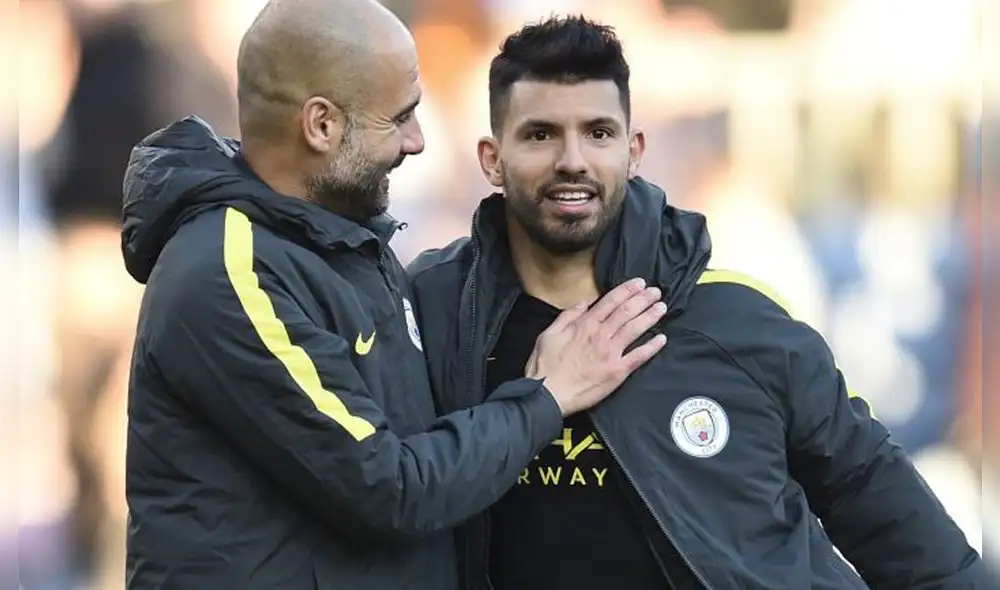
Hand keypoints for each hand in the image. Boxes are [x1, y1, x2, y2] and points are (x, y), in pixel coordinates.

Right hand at [525, 278, 667, 415]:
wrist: (547, 394)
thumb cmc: (545, 367)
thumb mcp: (548, 334)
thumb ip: (567, 316)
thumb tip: (582, 303)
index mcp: (584, 325)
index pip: (610, 301)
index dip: (627, 290)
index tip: (639, 283)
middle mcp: (600, 336)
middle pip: (627, 312)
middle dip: (643, 299)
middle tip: (655, 291)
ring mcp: (611, 353)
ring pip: (635, 329)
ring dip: (650, 316)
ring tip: (661, 307)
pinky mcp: (617, 372)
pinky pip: (639, 356)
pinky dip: (652, 347)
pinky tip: (662, 339)